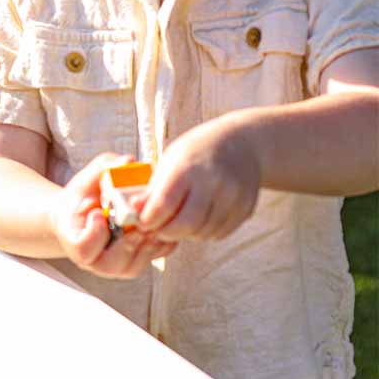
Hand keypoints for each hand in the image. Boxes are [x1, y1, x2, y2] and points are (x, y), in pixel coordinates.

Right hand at [48, 153, 177, 279]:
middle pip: (112, 262)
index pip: (83, 248)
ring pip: (132, 265)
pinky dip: (159, 245)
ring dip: (146, 243)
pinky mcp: (133, 266)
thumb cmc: (84, 195)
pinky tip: (163, 226)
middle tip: (138, 221)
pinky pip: (148, 261)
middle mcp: (93, 260)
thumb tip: (129, 161)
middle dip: (128, 240)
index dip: (93, 235)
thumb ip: (104, 169)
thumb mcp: (88, 177)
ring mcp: (114, 267)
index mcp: (73, 239)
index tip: (98, 214)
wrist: (84, 214)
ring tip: (153, 222)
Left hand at [137, 116, 260, 240]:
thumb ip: (153, 188)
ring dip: (185, 234)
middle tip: (157, 230)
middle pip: (187, 224)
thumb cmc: (196, 152)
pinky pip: (219, 233)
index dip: (149, 219)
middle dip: (167, 233)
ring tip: (177, 223)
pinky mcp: (246, 208)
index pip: (164, 203)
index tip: (141, 222)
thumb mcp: (170, 161)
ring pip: (203, 232)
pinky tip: (197, 221)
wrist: (243, 144)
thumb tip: (132, 211)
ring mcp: (233, 196)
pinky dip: (204, 233)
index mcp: (188, 167)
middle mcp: (213, 181)